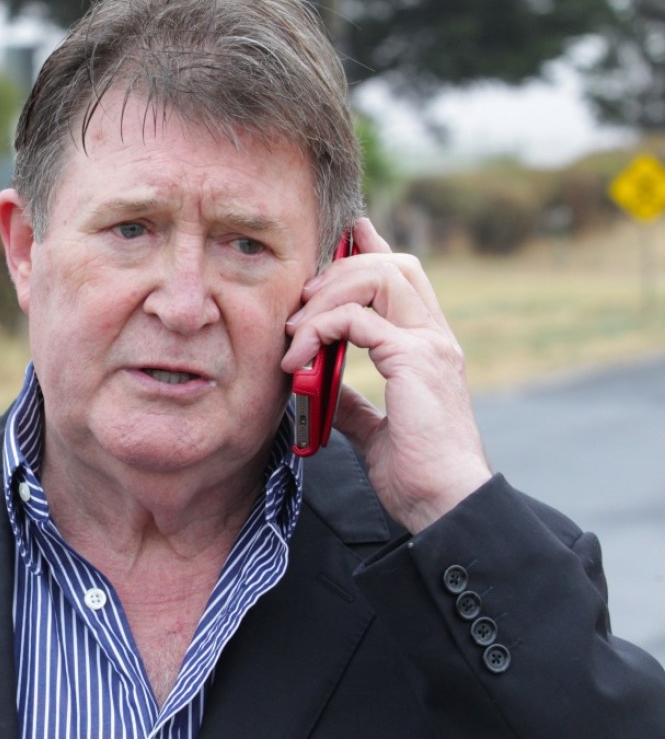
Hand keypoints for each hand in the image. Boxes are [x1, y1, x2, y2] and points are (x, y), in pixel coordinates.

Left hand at [282, 218, 492, 532]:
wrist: (443, 504)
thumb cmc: (416, 474)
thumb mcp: (374, 429)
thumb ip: (351, 402)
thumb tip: (319, 385)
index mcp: (429, 348)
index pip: (405, 278)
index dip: (373, 249)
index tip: (346, 235)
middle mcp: (435, 338)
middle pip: (393, 265)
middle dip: (339, 270)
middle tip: (301, 305)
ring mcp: (429, 346)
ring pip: (380, 277)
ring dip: (326, 298)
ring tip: (295, 334)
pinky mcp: (415, 361)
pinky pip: (359, 320)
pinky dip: (321, 330)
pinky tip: (300, 359)